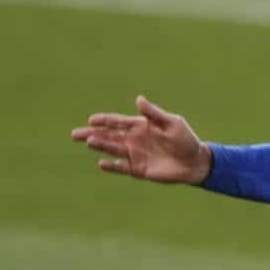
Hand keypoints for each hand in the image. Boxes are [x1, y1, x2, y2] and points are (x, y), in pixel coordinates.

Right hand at [70, 96, 209, 184]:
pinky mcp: (138, 169)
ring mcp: (135, 154)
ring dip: (101, 146)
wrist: (194, 162)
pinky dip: (112, 166)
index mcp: (140, 126)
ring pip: (112, 149)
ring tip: (89, 143)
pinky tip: (102, 163)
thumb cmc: (185, 139)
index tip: (92, 119)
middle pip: (109, 135)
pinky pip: (122, 167)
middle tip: (75, 134)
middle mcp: (134, 140)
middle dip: (92, 133)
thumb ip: (154, 114)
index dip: (104, 120)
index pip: (117, 121)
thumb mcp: (172, 123)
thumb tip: (138, 99)